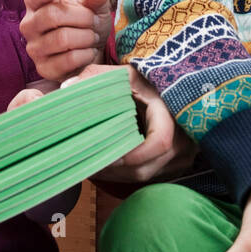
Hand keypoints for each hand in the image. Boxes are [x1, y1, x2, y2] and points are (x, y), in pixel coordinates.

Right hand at [19, 0, 112, 80]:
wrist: (89, 53)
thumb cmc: (86, 24)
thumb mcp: (94, 6)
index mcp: (36, 2)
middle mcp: (29, 24)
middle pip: (52, 15)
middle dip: (82, 17)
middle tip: (95, 20)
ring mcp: (34, 48)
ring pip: (62, 38)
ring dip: (86, 37)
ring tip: (93, 36)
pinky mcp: (43, 68)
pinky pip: (68, 59)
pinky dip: (86, 55)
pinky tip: (89, 52)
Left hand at [65, 64, 196, 183]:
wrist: (164, 91)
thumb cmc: (142, 82)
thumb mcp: (122, 74)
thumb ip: (94, 76)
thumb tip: (67, 88)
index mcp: (171, 111)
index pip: (159, 142)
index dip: (133, 154)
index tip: (106, 154)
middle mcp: (183, 137)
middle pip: (146, 166)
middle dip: (114, 168)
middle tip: (85, 161)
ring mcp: (181, 153)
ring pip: (145, 175)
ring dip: (116, 174)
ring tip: (89, 163)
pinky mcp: (173, 164)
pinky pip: (148, 176)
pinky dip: (124, 174)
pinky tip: (105, 164)